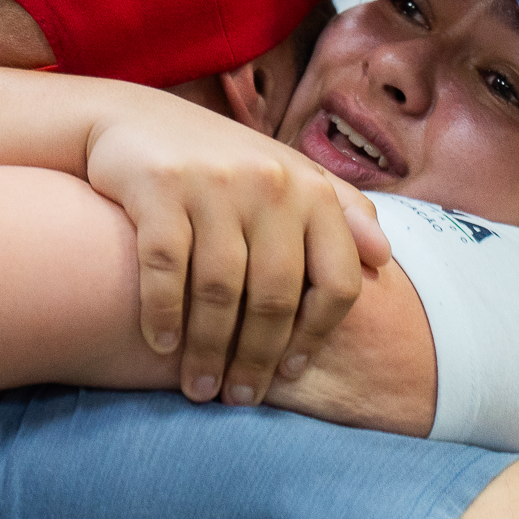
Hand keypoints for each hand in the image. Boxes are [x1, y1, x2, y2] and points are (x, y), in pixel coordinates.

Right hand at [85, 90, 389, 406]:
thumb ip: (339, 212)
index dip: (316, 337)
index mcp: (312, 189)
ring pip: (221, 289)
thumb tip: (384, 258)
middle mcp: (271, 183)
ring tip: (200, 387)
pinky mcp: (159, 186)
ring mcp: (214, 183)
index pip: (338, 281)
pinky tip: (161, 344)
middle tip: (238, 398)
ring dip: (209, 349)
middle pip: (276, 295)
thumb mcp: (287, 175)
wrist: (133, 120)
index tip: (291, 374)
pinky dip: (164, 314)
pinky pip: (167, 268)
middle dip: (257, 358)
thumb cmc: (221, 162)